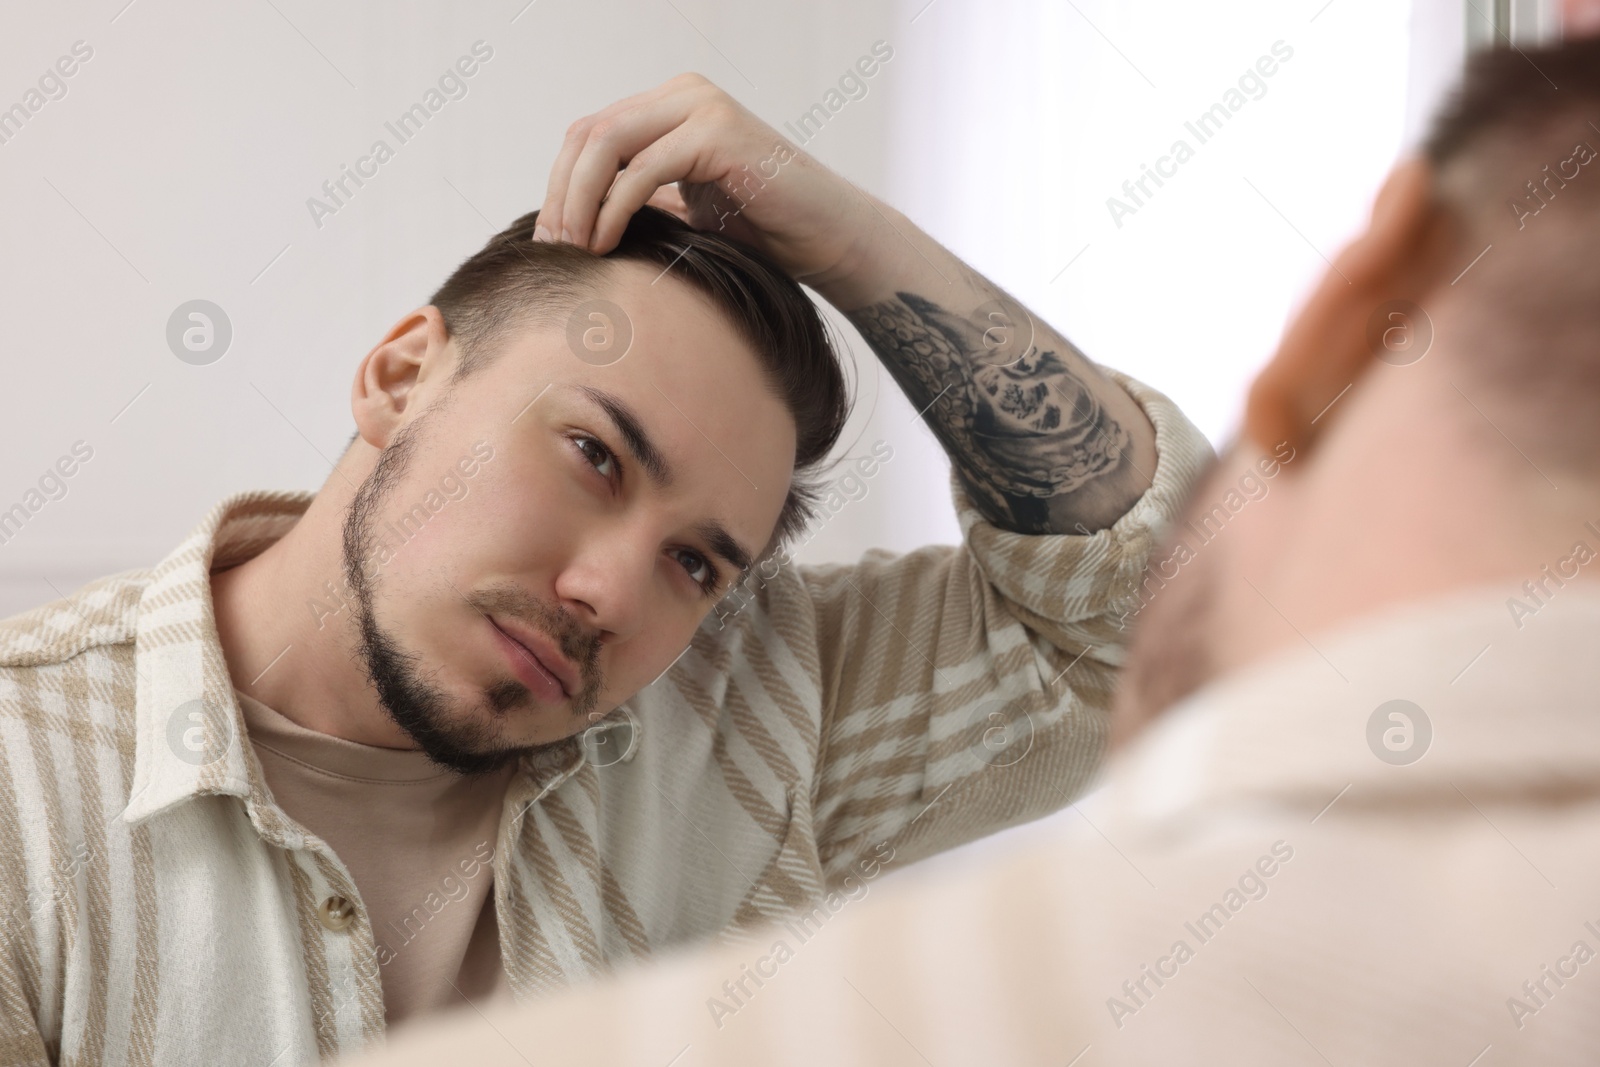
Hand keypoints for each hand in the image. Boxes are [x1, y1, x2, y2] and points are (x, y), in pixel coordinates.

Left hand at [533, 73, 875, 293]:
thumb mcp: (688, 210)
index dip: (559, 185)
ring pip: (608, 143)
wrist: (830, 240)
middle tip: (551, 249)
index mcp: (671, 106)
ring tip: (573, 249)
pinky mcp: (719, 133)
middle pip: (589, 133)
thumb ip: (642, 199)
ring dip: (580, 200)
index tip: (548, 240)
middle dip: (561, 194)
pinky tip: (606, 243)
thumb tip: (577, 225)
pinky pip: (645, 168)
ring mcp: (702, 108)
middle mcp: (684, 95)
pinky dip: (615, 207)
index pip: (590, 134)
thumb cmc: (767, 232)